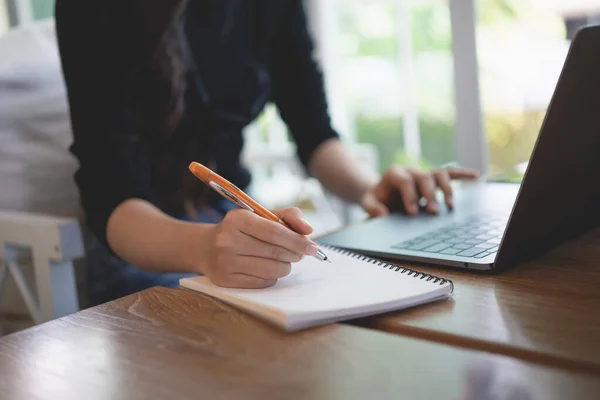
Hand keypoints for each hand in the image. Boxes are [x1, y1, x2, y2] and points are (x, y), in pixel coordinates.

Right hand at [204, 207, 315, 287]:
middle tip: (300, 253)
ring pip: (272, 270)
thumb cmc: (241, 229)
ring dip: (286, 267)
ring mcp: (225, 262)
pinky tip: (268, 268)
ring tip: (284, 260)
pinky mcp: (226, 281)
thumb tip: (308, 230)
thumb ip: (288, 216)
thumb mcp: (260, 215)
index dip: (297, 240)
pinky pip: (263, 283)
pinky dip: (273, 277)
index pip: (275, 232)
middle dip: (295, 254)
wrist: (206, 247)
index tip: (312, 247)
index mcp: (238, 219)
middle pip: (275, 253)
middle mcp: (228, 240)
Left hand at [360, 165, 478, 216]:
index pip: (405, 181)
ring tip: (450, 205)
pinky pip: (449, 173)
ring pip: (439, 174)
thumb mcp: (368, 203)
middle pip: (424, 177)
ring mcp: (423, 173)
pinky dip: (462, 174)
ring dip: (446, 189)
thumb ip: (372, 208)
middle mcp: (411, 170)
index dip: (409, 196)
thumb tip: (383, 214)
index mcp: (394, 173)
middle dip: (429, 194)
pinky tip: (476, 177)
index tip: (412, 212)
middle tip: (432, 212)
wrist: (380, 192)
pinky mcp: (433, 178)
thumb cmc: (376, 198)